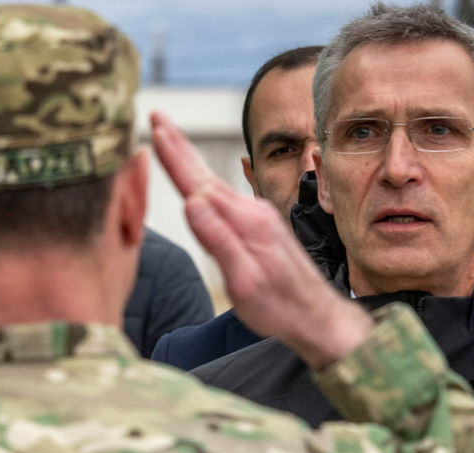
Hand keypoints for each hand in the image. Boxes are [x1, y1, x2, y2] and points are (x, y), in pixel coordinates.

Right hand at [149, 111, 371, 368]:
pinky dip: (201, 181)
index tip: (156, 126)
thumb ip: (220, 240)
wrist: (318, 316)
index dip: (173, 155)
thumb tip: (193, 202)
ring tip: (167, 138)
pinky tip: (194, 182)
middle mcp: (251, 211)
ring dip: (187, 159)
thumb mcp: (245, 280)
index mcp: (245, 221)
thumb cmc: (281, 306)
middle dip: (178, 145)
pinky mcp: (257, 226)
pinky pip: (221, 197)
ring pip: (212, 183)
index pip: (198, 183)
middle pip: (204, 174)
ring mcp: (255, 216)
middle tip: (156, 115)